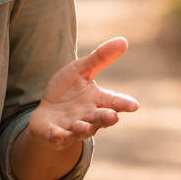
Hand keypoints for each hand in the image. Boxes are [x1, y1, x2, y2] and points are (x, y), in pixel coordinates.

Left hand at [13, 37, 139, 179]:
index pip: (113, 101)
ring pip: (81, 131)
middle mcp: (88, 117)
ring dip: (83, 129)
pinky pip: (57, 138)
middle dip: (106, 119)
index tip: (134, 105)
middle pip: (100, 119)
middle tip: (113, 117)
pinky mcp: (55, 135)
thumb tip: (123, 40)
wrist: (46, 111)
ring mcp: (72, 128)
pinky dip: (57, 137)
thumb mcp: (81, 70)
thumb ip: (100, 58)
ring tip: (81, 125)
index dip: (124, 104)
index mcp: (97, 100)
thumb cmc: (68, 90)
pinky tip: (57, 134)